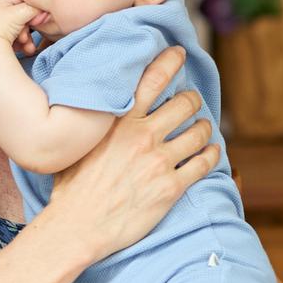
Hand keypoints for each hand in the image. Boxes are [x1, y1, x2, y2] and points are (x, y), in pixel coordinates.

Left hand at [0, 0, 46, 49]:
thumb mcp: (22, 12)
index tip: (39, 19)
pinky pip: (12, 39)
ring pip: (18, 29)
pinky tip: (24, 50)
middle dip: (28, 28)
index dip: (32, 9)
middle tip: (29, 35)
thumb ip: (36, 8)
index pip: (21, 0)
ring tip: (26, 45)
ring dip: (26, 38)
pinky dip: (19, 44)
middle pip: (20, 17)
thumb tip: (45, 10)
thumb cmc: (2, 26)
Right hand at [42, 46, 217, 262]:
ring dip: (205, 128)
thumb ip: (94, 124)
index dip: (170, 61)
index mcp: (118, 121)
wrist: (77, 227)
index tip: (179, 54)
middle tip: (192, 102)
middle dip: (193, 100)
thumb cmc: (70, 189)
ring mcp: (159, 161)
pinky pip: (204, 163)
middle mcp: (142, 136)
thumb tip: (94, 108)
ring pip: (199, 131)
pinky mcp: (171, 187)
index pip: (152, 79)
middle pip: (184, 103)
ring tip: (203, 129)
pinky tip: (211, 153)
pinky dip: (212, 154)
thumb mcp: (76, 145)